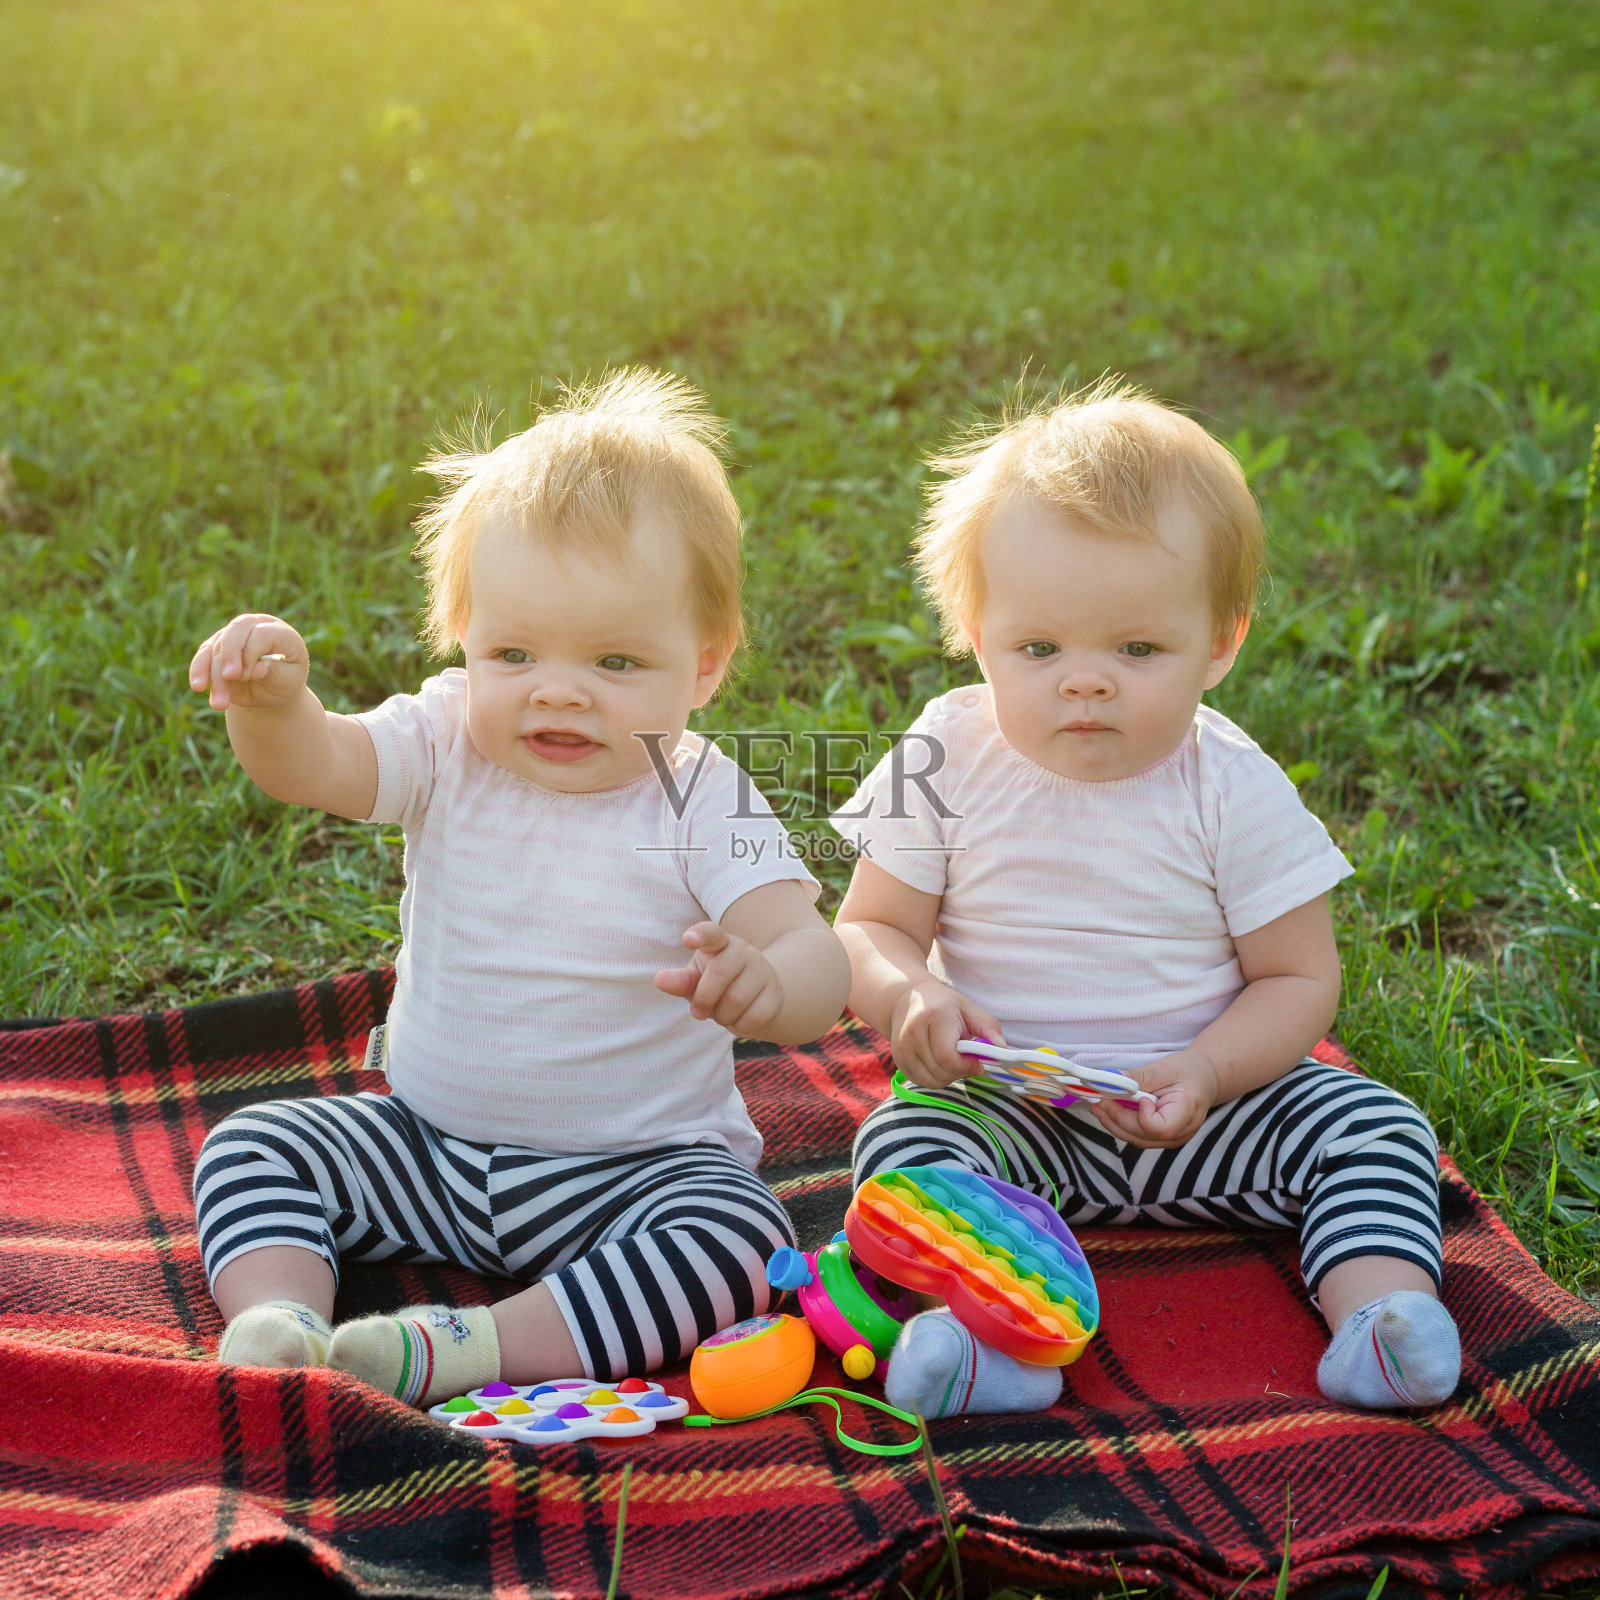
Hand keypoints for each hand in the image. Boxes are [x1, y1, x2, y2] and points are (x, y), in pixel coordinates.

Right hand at [188, 614, 309, 710]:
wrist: (270, 691)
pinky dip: (199, 671)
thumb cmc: (285, 683)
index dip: (251, 652)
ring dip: (215, 674)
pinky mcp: (216, 646)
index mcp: (280, 633)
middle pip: (236, 631)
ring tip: (219, 703)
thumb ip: (276, 673)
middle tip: (229, 677)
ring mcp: (233, 634)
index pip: (261, 633)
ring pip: (217, 647)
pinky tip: (198, 687)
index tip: (247, 674)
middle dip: (230, 655)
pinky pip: (203, 655)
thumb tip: (258, 669)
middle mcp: (255, 626)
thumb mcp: (289, 682)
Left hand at [654, 921, 785, 1037]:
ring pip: (737, 998)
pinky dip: (740, 1026)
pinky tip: (738, 1021)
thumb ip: (680, 980)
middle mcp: (744, 951)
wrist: (754, 997)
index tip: (687, 939)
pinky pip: (755, 1016)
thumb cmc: (715, 985)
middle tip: (698, 1012)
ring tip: (721, 1015)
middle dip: (704, 998)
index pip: (712, 933)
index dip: (700, 935)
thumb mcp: (696, 981)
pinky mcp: (776, 993)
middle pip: (720, 972)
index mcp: (720, 944)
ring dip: (722, 1016)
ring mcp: (763, 970)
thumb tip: (659, 979)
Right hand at [889, 979, 1006, 1090]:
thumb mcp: (969, 1009)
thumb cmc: (944, 1006)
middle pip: (941, 1072)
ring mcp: (901, 1048)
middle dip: (961, 1072)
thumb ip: (989, 1029)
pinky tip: (939, 1062)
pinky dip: (935, 1078)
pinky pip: (922, 1082)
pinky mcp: (898, 1060)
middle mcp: (912, 1034)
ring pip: (932, 1081)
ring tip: (953, 1060)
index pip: (947, 1057)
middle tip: (967, 1059)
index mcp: (934, 1018)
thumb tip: (1003, 1051)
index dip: (966, 1066)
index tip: (976, 1061)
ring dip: (949, 1077)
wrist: (906, 999)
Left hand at [1088, 1048, 1219, 1147]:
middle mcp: (1182, 1132)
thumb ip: (1140, 1077)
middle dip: (1118, 1118)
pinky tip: (1109, 1112)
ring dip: (1115, 1124)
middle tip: (1099, 1101)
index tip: (1138, 1097)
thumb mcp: (1166, 1068)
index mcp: (1188, 1111)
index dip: (1142, 1115)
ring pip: (1138, 1140)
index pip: (1161, 1127)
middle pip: (1144, 1135)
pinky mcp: (1163, 1138)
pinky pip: (1139, 1137)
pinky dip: (1122, 1125)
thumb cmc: (1189, 1071)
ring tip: (1098, 1107)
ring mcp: (1173, 1139)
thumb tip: (1112, 1079)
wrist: (1205, 1079)